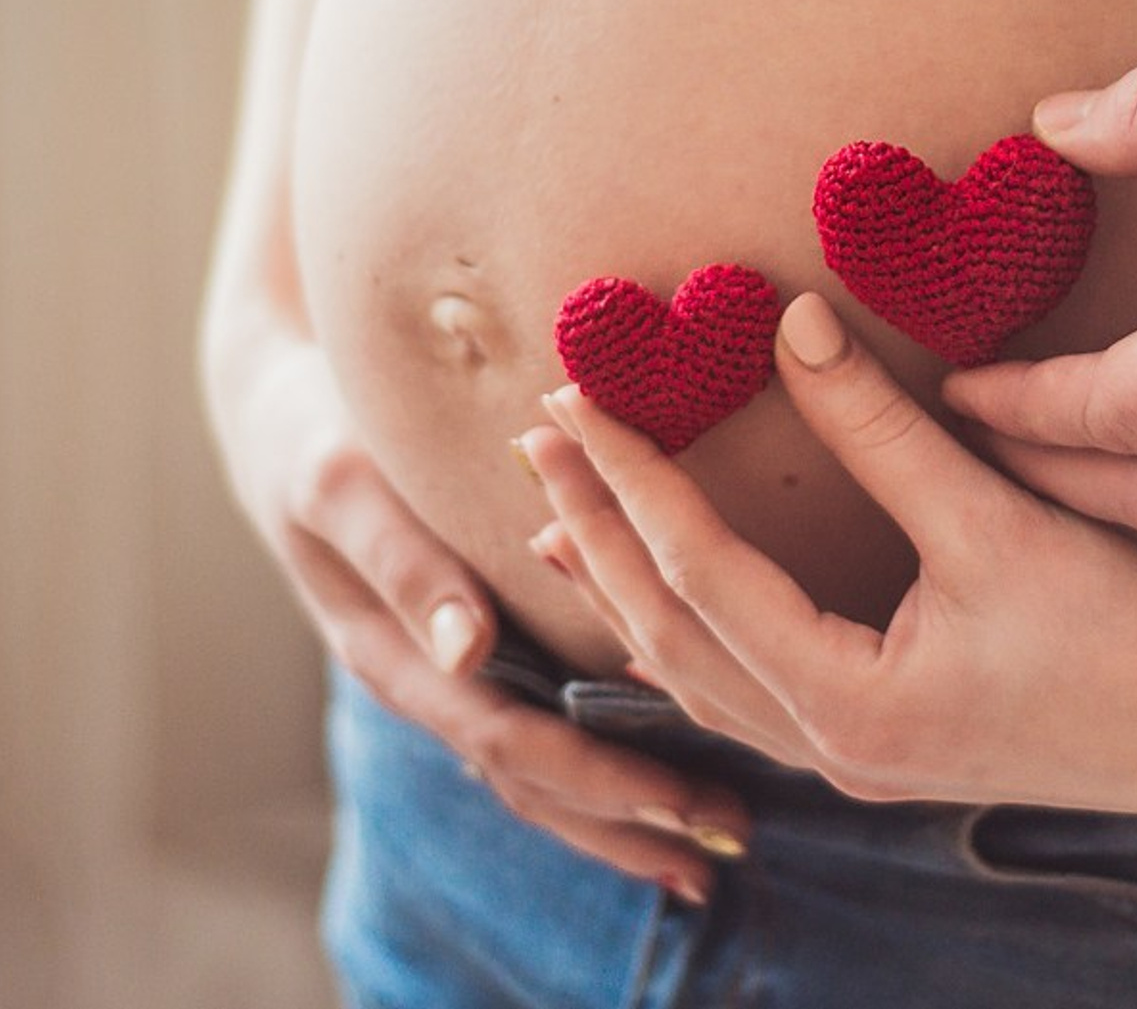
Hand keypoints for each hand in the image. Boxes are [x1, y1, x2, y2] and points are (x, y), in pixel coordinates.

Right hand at [211, 330, 747, 896]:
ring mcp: (447, 670)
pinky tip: (671, 760)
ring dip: (623, 806)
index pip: (508, 741)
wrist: (282, 418)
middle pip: (533, 777)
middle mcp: (426, 679)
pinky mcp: (474, 645)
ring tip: (715, 836)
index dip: (596, 776)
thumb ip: (404, 562)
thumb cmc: (316, 436)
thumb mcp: (344, 484)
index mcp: (394, 655)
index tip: (679, 804)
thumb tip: (466, 653)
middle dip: (629, 816)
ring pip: (538, 763)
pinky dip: (601, 751)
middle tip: (731, 841)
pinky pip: (540, 716)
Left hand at [520, 295, 1136, 814]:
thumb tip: (794, 323)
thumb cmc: (1126, 632)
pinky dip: (682, 628)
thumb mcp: (1001, 520)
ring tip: (564, 517)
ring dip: (627, 584)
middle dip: (598, 531)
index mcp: (850, 703)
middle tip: (538, 440)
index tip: (576, 396)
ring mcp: (850, 756)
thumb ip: (883, 429)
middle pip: (670, 633)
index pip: (700, 575)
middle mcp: (830, 747)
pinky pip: (738, 688)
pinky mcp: (878, 739)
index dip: (633, 476)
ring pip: (694, 675)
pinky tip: (665, 594)